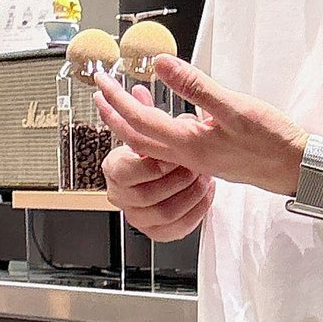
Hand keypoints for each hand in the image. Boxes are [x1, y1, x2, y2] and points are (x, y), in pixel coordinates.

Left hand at [93, 58, 305, 198]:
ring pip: (154, 144)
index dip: (116, 100)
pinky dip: (158, 129)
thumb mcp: (234, 107)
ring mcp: (199, 160)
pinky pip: (172, 145)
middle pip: (138, 138)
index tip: (101, 82)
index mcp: (190, 145)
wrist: (297, 169)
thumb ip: (195, 85)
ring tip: (125, 100)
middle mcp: (189, 157)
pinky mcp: (211, 158)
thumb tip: (162, 64)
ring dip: (134, 122)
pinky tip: (165, 116)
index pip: (139, 122)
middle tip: (100, 93)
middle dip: (115, 115)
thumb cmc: (272, 142)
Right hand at [98, 77, 212, 240]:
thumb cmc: (154, 150)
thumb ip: (146, 109)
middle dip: (175, 178)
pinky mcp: (156, 231)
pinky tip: (207, 193)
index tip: (173, 152)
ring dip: (188, 194)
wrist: (157, 178)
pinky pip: (176, 228)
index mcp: (115, 168)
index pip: (128, 169)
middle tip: (195, 163)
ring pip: (164, 212)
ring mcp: (138, 216)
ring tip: (205, 176)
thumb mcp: (149, 126)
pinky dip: (195, 211)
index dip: (154, 162)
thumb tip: (140, 90)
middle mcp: (121, 195)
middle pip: (148, 194)